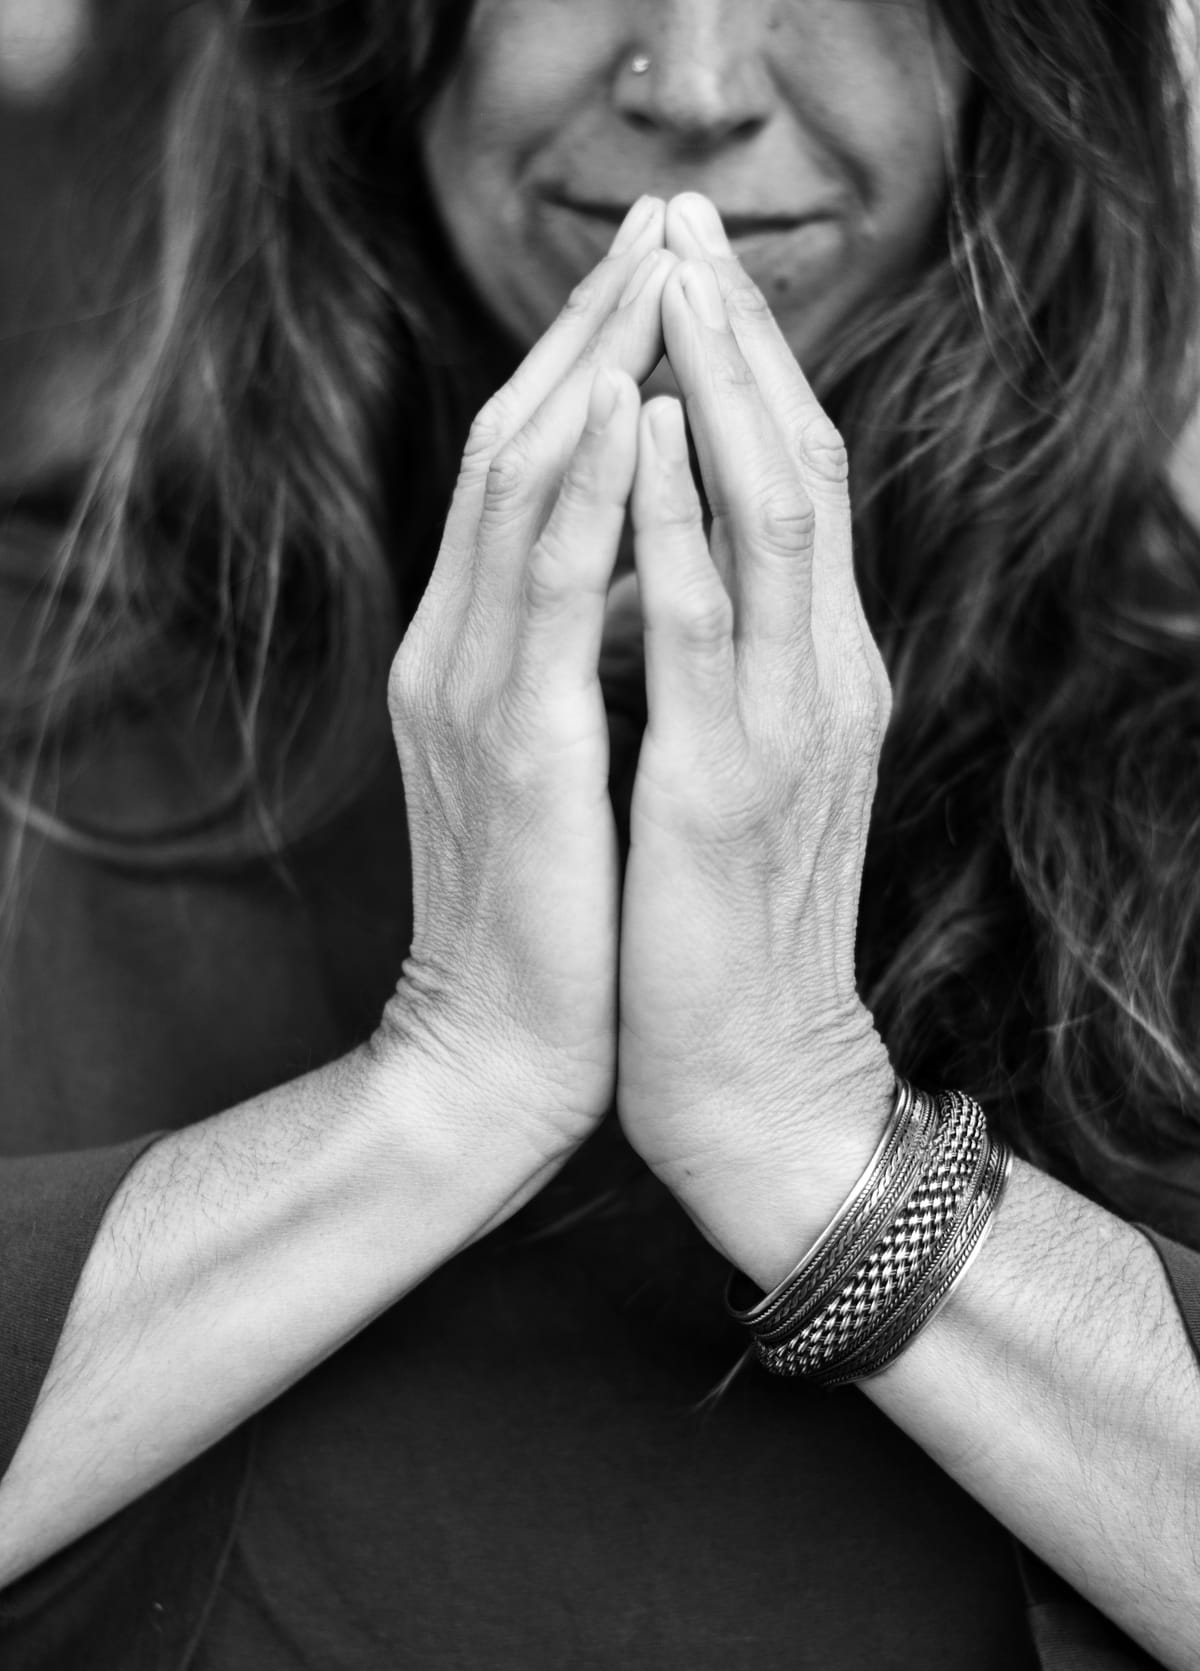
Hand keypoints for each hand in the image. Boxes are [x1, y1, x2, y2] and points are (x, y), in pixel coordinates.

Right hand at [380, 199, 676, 1159]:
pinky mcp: (515, 747)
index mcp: (470, 654)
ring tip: (649, 268)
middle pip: (514, 446)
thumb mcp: (553, 759)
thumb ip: (568, 660)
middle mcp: (453, 650)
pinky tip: (626, 407)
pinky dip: (589, 490)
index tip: (650, 278)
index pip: (521, 474)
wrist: (500, 1052)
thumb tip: (637, 568)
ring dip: (587, 369)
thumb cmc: (550, 915)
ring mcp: (474, 692)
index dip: (580, 363)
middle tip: (654, 226)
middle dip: (586, 328)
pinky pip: (549, 590)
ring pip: (519, 491)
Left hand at [616, 195, 894, 1287]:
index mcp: (817, 673)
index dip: (753, 371)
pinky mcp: (725, 783)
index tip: (697, 271)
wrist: (751, 1078)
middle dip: (741, 335)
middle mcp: (822, 677)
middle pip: (803, 463)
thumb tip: (674, 569)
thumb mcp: (739, 772)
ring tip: (676, 271)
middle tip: (688, 218)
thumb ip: (731, 671)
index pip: (797, 487)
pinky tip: (661, 426)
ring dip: (723, 383)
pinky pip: (708, 621)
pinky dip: (684, 513)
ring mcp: (784, 726)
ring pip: (774, 512)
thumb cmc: (724, 932)